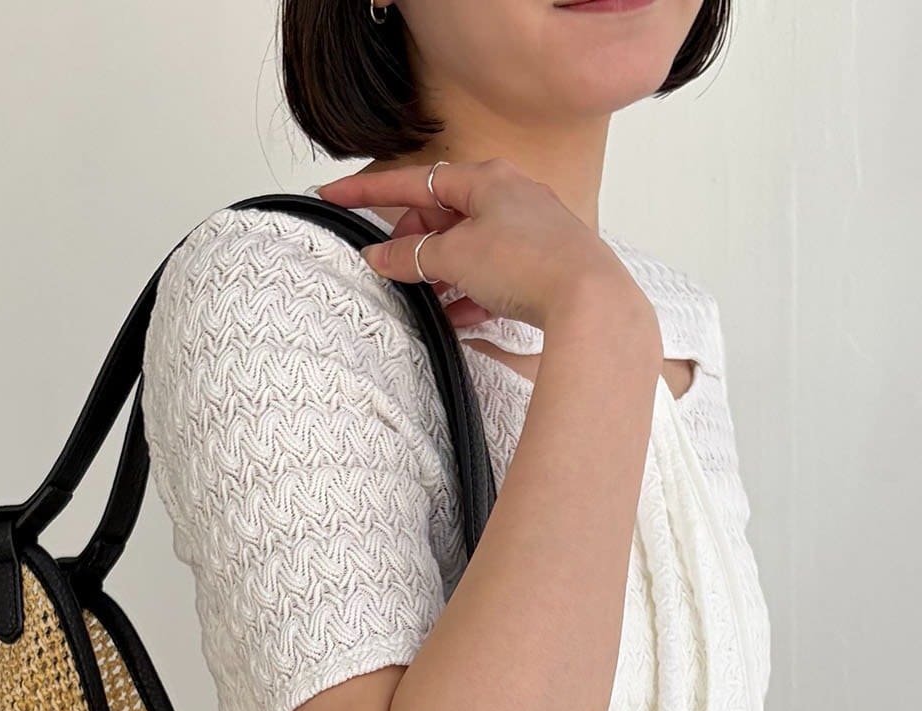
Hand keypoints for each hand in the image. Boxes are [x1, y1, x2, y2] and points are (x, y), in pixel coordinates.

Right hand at [316, 158, 651, 334]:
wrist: (590, 300)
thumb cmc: (528, 263)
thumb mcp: (455, 256)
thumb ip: (411, 255)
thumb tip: (379, 256)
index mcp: (485, 179)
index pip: (413, 180)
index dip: (367, 191)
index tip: (332, 196)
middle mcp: (509, 197)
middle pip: (441, 216)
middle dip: (414, 246)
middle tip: (395, 271)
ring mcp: (527, 232)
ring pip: (466, 251)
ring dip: (441, 277)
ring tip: (428, 303)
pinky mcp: (540, 267)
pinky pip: (491, 277)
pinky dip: (469, 296)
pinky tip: (458, 321)